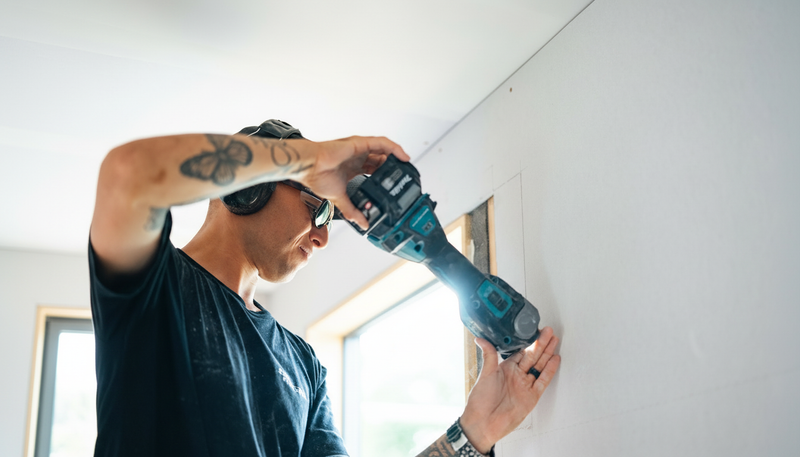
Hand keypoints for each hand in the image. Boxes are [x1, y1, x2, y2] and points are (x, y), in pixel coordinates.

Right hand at [300, 136, 408, 228]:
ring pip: (384, 149)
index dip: (386, 176)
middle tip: (404, 177)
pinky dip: (394, 148)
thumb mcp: (340, 198)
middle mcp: (357, 157)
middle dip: (394, 167)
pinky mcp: (359, 143)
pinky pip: (381, 143)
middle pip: (382, 159)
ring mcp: (359, 149)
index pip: (374, 170)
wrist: (309, 167)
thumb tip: (363, 224)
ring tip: (407, 165)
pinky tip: (402, 156)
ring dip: (397, 156)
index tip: (395, 185)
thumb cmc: (317, 177)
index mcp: (353, 168)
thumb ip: (352, 210)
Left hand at [460, 327, 560, 453]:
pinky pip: (543, 381)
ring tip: (555, 340)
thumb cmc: (480, 401)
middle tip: (549, 331)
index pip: (521, 352)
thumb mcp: (485, 374)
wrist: (483, 423)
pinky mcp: (531, 397)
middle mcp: (517, 376)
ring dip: (547, 353)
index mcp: (505, 369)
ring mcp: (525, 385)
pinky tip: (555, 359)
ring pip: (539, 366)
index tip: (535, 330)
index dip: (528, 341)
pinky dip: (549, 370)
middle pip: (532, 356)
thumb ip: (489, 356)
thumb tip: (481, 339)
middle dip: (541, 343)